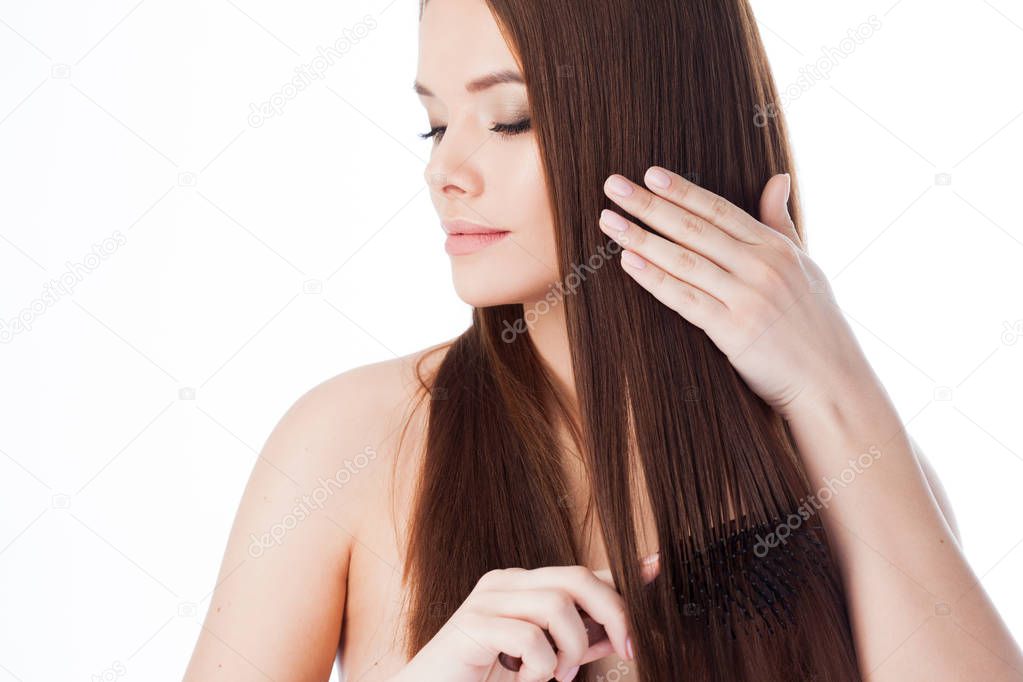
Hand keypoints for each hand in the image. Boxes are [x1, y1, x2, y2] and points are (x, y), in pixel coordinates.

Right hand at [394, 555, 659, 681]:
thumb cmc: (482, 677)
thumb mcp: (542, 661)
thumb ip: (576, 643)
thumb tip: (618, 633)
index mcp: (524, 587)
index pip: (582, 572)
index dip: (623, 571)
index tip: (659, 566)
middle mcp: (506, 583)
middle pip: (577, 577)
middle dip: (612, 611)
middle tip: (623, 651)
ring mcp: (488, 600)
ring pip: (557, 605)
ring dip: (570, 649)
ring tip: (556, 677)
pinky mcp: (472, 624)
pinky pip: (528, 637)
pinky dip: (539, 667)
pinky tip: (524, 680)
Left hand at [599, 167, 869, 419]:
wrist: (833, 383)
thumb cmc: (816, 326)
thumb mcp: (806, 266)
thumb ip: (782, 223)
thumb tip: (778, 178)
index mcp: (776, 248)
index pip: (719, 210)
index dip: (682, 191)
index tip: (649, 174)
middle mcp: (761, 266)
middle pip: (694, 228)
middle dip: (649, 205)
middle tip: (613, 185)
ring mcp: (748, 298)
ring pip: (684, 259)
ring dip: (641, 238)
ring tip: (609, 221)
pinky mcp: (734, 330)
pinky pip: (685, 299)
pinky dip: (655, 278)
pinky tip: (629, 261)